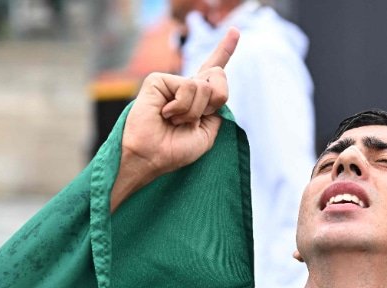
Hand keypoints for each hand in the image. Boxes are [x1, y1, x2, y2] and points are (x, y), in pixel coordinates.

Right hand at [111, 28, 239, 210]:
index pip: (213, 72)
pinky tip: (165, 114)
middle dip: (215, 102)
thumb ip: (216, 111)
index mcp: (198, 98)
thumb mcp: (207, 134)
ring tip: (175, 121)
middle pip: (218, 77)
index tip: (234, 31)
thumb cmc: (175, 150)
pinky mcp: (158, 80)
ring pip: (204, 86)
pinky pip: (188, 87)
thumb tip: (212, 85)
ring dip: (194, 111)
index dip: (225, 51)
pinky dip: (182, 107)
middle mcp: (185, 87)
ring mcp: (171, 82)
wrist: (152, 157)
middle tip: (195, 119)